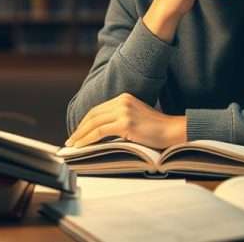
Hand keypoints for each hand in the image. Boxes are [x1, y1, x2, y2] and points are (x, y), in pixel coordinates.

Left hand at [64, 93, 186, 149]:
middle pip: (93, 114)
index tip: (77, 132)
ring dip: (81, 135)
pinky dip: (88, 139)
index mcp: (124, 98)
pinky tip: (81, 146)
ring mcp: (124, 111)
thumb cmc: (157, 130)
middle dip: (80, 128)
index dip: (85, 121)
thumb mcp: (136, 117)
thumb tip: (101, 131)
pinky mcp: (125, 123)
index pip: (98, 109)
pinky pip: (100, 131)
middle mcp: (122, 101)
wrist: (173, 131)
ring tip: (73, 145)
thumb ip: (120, 119)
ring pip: (94, 123)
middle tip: (71, 140)